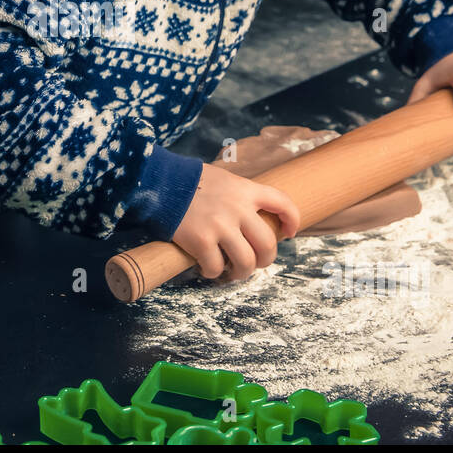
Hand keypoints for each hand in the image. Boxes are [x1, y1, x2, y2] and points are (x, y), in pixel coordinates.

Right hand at [172, 163, 301, 281]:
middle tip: (256, 263)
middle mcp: (238, 209)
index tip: (289, 233)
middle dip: (265, 259)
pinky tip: (207, 267)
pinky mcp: (202, 241)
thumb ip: (239, 196)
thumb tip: (250, 217)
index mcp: (245, 190)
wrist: (160, 183)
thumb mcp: (222, 179)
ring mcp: (220, 226)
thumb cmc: (189, 181)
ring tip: (233, 272)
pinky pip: (216, 267)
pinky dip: (213, 272)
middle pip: (268, 244)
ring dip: (242, 273)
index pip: (282, 203)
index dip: (292, 220)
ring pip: (246, 262)